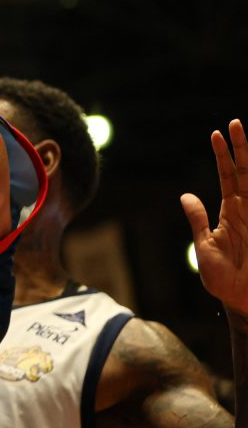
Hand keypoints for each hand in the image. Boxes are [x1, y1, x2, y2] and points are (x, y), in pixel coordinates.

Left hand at [181, 119, 247, 315]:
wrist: (242, 303)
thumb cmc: (224, 279)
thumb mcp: (205, 247)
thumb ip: (198, 220)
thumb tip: (186, 194)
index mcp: (231, 212)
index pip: (228, 177)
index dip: (224, 156)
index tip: (217, 133)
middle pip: (245, 173)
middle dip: (242, 149)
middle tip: (235, 123)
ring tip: (242, 134)